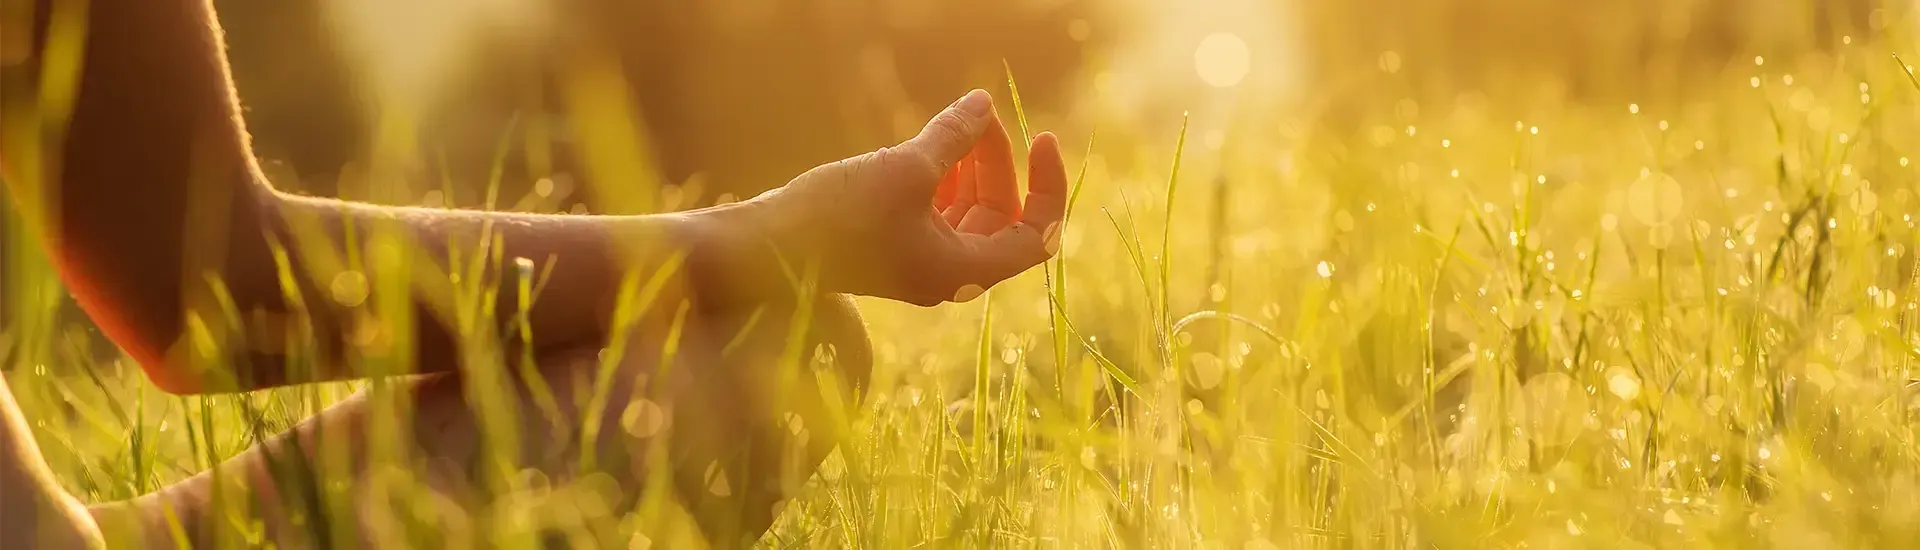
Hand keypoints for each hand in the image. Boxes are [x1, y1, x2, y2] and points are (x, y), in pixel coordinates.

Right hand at [714, 89, 1067, 305]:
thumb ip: (952, 137)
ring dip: (972, 166)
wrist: (766, 250)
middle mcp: (950, 274)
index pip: (1037, 235)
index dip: (1048, 185)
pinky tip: (931, 145)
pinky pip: (939, 212)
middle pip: (1001, 215)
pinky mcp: (896, 247)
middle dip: (998, 162)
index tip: (1042, 138)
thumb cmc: (837, 217)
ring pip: (969, 211)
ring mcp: (922, 261)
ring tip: (959, 123)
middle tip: (979, 116)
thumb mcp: (904, 168)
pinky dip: (944, 178)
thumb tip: (984, 104)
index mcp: (964, 271)